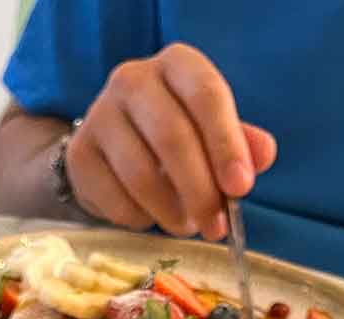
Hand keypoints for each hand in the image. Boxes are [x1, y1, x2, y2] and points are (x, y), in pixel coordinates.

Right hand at [65, 43, 276, 241]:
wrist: (112, 148)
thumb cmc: (175, 137)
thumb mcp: (212, 133)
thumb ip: (240, 143)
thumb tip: (263, 155)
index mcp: (176, 65)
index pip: (205, 95)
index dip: (225, 144)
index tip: (241, 188)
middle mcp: (133, 80)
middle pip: (171, 137)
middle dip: (199, 191)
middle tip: (215, 227)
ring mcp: (100, 115)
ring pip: (140, 174)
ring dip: (170, 211)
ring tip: (186, 226)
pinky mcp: (80, 155)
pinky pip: (116, 198)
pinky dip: (140, 219)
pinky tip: (151, 217)